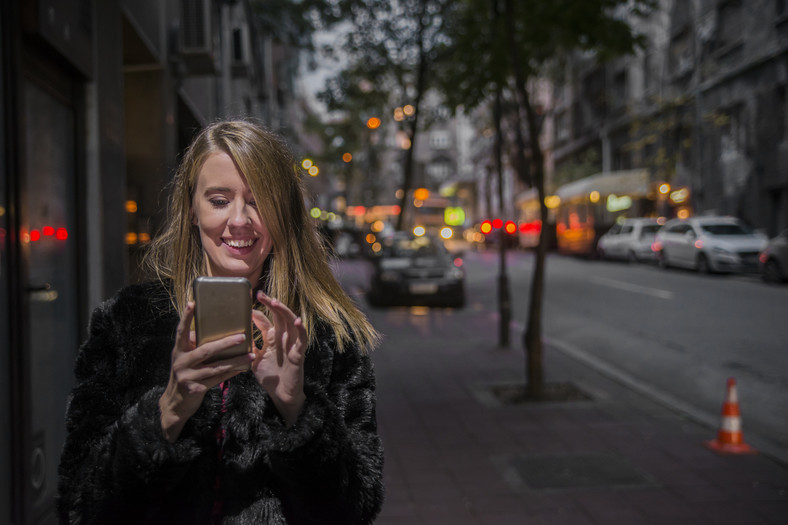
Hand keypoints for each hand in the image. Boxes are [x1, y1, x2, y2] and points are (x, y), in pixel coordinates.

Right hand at [158, 302, 253, 441]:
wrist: (175, 403)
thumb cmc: (185, 373)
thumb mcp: (185, 358)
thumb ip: (195, 345)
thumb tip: (214, 330)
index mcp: (178, 351)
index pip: (181, 331)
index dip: (186, 317)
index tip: (193, 303)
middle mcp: (181, 362)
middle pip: (205, 350)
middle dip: (225, 343)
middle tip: (242, 336)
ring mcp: (187, 377)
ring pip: (216, 367)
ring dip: (235, 361)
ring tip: (250, 355)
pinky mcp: (196, 389)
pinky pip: (218, 379)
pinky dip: (231, 373)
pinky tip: (243, 368)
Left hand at [252, 291, 306, 426]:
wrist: (281, 395)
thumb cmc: (270, 377)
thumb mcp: (253, 360)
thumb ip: (247, 347)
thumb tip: (232, 338)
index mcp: (271, 338)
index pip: (265, 320)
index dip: (257, 311)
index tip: (246, 303)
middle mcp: (282, 338)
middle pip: (278, 315)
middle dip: (270, 304)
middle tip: (260, 294)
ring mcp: (291, 344)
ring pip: (291, 322)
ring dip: (284, 311)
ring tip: (275, 302)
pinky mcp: (299, 353)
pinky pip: (302, 339)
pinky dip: (301, 329)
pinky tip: (297, 321)